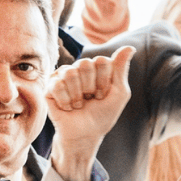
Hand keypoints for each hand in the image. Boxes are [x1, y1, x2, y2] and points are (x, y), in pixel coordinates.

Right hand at [46, 46, 134, 180]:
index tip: (103, 95)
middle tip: (90, 99)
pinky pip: (57, 85)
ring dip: (77, 96)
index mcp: (96, 67)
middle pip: (85, 64)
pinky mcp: (50, 86)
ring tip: (79, 104)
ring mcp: (63, 76)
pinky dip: (65, 101)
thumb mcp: (119, 93)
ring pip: (70, 74)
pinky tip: (68, 107)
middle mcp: (79, 68)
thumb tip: (130, 47)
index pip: (101, 61)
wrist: (85, 134)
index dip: (104, 81)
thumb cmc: (103, 114)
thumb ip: (121, 69)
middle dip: (91, 87)